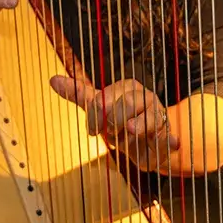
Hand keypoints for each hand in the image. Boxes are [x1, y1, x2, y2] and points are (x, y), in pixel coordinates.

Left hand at [49, 76, 178, 173]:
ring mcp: (157, 113)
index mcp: (125, 87)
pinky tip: (171, 143)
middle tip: (111, 134)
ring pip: (144, 120)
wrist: (147, 143)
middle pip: (125, 105)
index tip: (93, 131)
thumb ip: (79, 94)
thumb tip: (52, 79)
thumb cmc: (121, 122)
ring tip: (128, 136)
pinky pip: (165, 136)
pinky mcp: (167, 132)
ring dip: (131, 134)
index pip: (104, 97)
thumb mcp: (99, 109)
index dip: (95, 116)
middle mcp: (143, 96)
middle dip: (113, 124)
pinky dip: (167, 141)